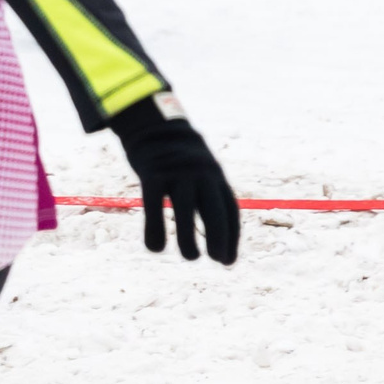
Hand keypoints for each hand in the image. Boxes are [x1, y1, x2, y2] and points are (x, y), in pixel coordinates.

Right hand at [108, 95, 238, 264]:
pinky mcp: (152, 174)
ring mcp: (176, 173)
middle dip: (218, 238)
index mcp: (215, 175)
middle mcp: (200, 174)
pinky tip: (155, 249)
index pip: (230, 211)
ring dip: (188, 240)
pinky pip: (154, 206)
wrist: (151, 122)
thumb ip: (207, 196)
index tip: (227, 261)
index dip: (232, 238)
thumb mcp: (199, 169)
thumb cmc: (177, 155)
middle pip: (214, 211)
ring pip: (184, 212)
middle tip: (217, 260)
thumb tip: (214, 234)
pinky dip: (155, 230)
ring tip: (191, 257)